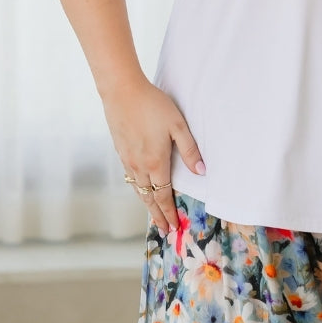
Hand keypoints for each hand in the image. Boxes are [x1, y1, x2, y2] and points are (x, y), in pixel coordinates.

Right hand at [102, 76, 204, 235]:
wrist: (122, 92)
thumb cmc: (153, 105)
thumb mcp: (178, 125)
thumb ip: (190, 150)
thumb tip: (201, 171)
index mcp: (155, 163)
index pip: (164, 195)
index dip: (170, 212)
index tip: (174, 226)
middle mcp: (139, 166)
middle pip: (149, 198)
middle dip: (158, 215)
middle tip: (164, 230)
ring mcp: (127, 160)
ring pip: (137, 190)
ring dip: (146, 204)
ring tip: (154, 214)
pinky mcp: (120, 151)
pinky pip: (130, 178)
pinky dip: (137, 189)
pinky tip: (140, 188)